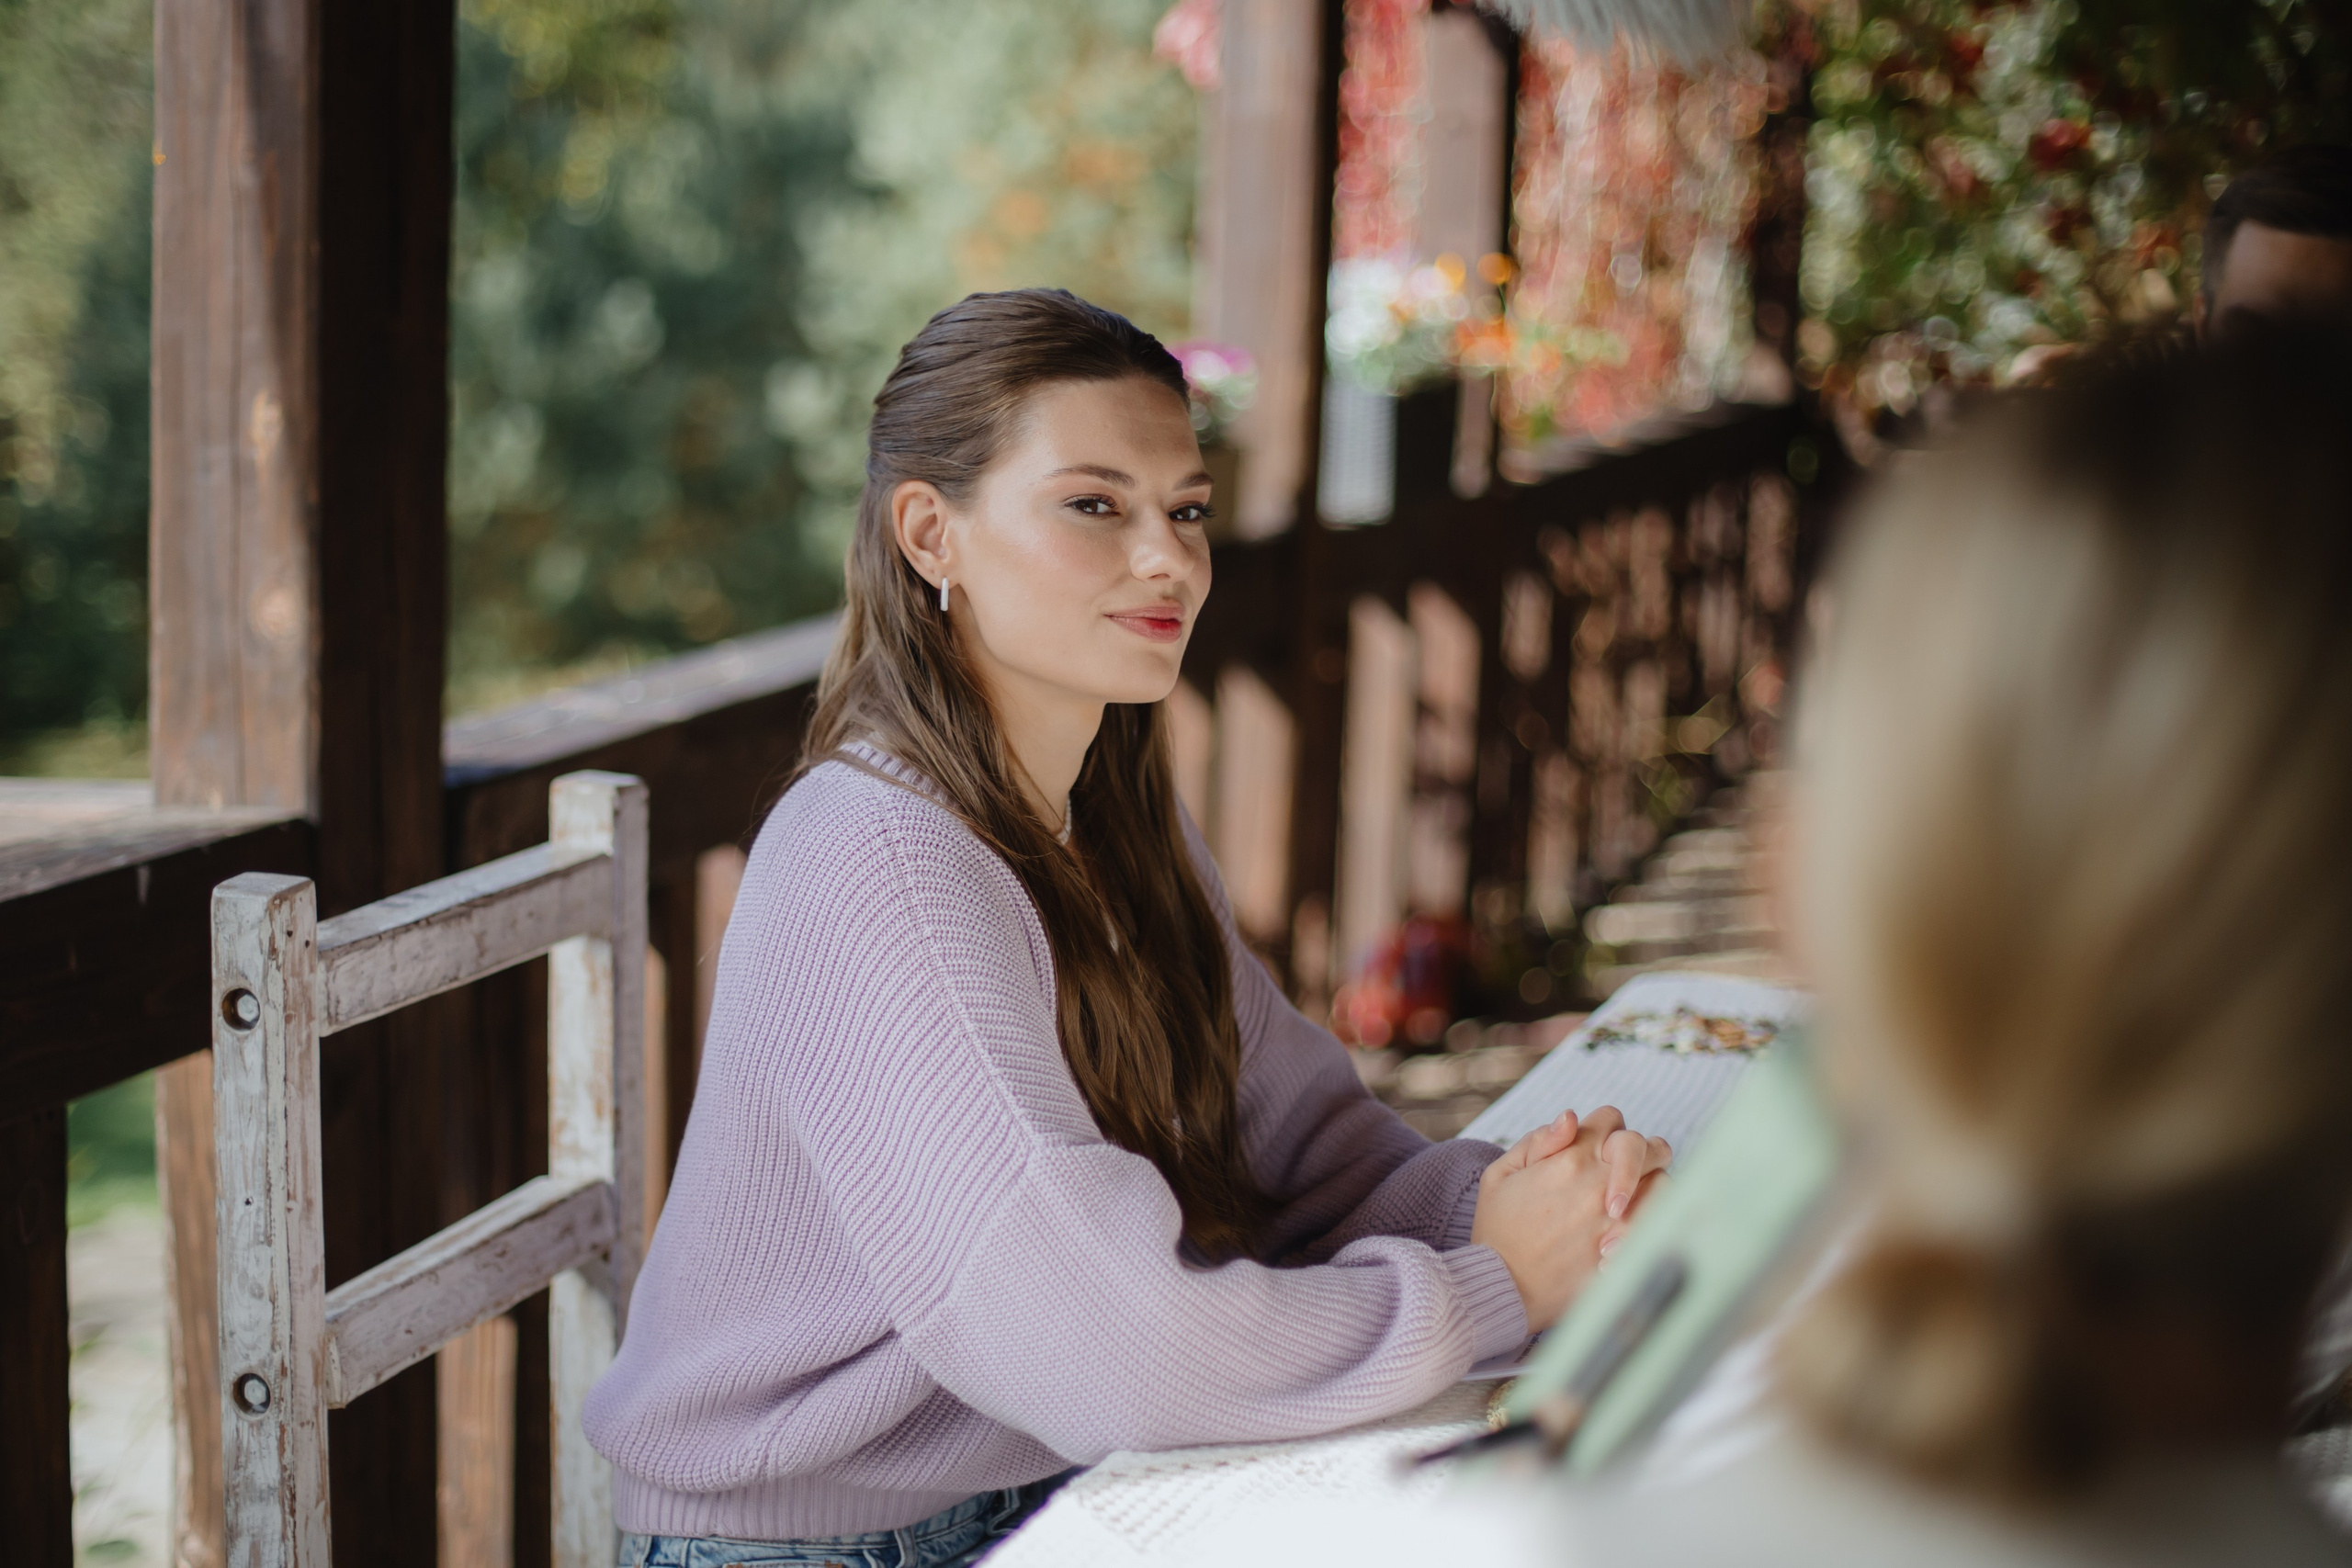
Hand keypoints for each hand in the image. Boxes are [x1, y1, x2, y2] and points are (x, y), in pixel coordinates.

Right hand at [1469, 1106, 1671, 1331]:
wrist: (1502, 1286)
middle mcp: (1599, 1182)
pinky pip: (1661, 1225)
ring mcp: (1616, 1217)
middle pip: (1648, 1145)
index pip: (1610, 1119)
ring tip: (1630, 1203)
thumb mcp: (1500, 1175)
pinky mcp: (1625, 1248)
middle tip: (1625, 1170)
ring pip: (1664, 1183)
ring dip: (1651, 1186)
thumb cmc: (1498, 1231)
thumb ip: (1538, 1141)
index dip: (1604, 1128)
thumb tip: (1571, 1116)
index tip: (1594, 1148)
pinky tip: (1630, 1234)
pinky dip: (1655, 1224)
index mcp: (1570, 1158)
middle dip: (1641, 1151)